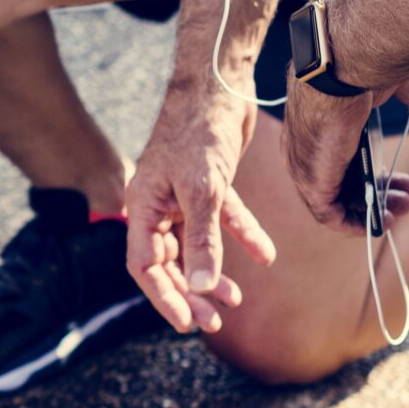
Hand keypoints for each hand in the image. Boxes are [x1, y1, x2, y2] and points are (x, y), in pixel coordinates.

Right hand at [125, 84, 268, 333]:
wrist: (219, 85)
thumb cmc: (199, 131)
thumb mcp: (202, 191)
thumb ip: (202, 241)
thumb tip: (199, 288)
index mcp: (142, 206)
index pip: (145, 266)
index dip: (164, 297)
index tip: (189, 322)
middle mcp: (158, 204)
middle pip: (169, 262)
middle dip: (190, 293)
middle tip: (213, 322)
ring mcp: (183, 196)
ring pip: (196, 246)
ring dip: (214, 273)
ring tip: (235, 300)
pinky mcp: (210, 185)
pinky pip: (224, 220)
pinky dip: (244, 237)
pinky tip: (266, 256)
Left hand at [283, 80, 400, 233]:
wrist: (340, 75)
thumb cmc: (360, 74)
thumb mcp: (380, 92)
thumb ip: (397, 102)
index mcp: (318, 128)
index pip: (341, 162)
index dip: (373, 175)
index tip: (400, 179)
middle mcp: (306, 150)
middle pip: (342, 183)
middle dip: (379, 194)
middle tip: (408, 196)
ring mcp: (304, 167)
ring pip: (338, 202)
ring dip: (373, 210)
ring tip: (404, 206)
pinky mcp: (310, 183)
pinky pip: (329, 216)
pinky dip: (356, 223)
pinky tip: (381, 220)